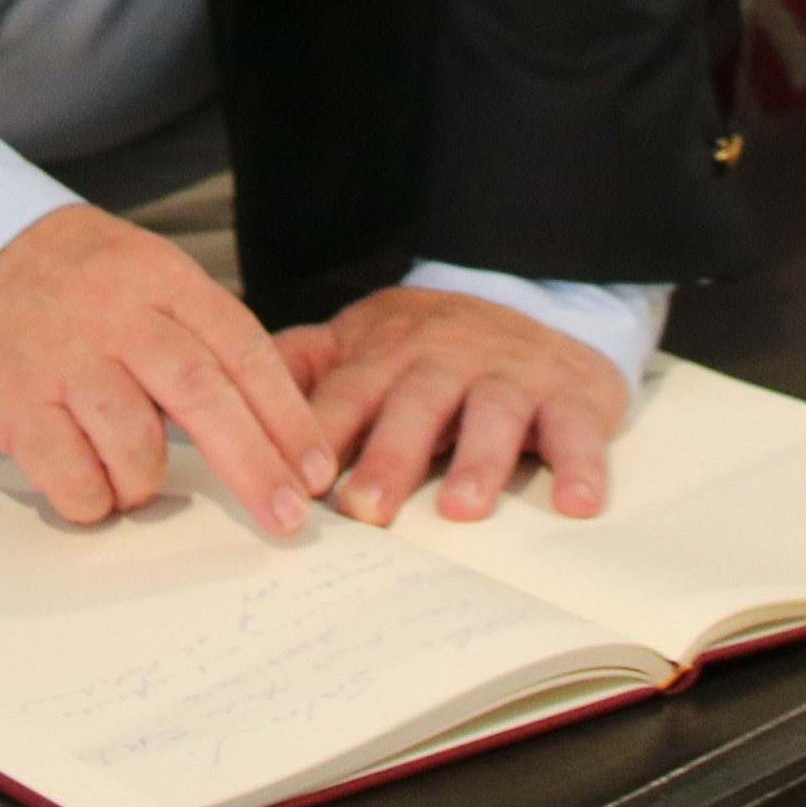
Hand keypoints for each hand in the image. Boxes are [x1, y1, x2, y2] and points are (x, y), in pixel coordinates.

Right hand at [0, 205, 336, 537]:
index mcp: (160, 278)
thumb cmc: (65, 279)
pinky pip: (72, 476)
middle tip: (285, 515)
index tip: (314, 467)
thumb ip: (195, 332)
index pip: (241, 348)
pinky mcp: (15, 402)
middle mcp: (116, 314)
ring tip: (136, 483)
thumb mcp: (140, 273)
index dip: (286, 413)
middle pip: (202, 394)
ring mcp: (63, 357)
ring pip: (137, 444)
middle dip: (254, 464)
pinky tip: (89, 487)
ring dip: (147, 483)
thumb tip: (268, 421)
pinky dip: (93, 499)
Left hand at [277, 286, 630, 526]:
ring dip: (478, 460)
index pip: (344, 393)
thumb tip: (224, 394)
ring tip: (462, 508)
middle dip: (390, 455)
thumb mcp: (362, 340)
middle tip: (366, 509)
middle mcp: (447, 360)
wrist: (538, 297)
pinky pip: (578, 429)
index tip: (289, 481)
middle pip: (415, 403)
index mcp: (387, 353)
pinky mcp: (572, 395)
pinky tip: (575, 504)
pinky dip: (580, 465)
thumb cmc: (433, 343)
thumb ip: (301, 365)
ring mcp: (511, 375)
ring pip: (493, 412)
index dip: (318, 434)